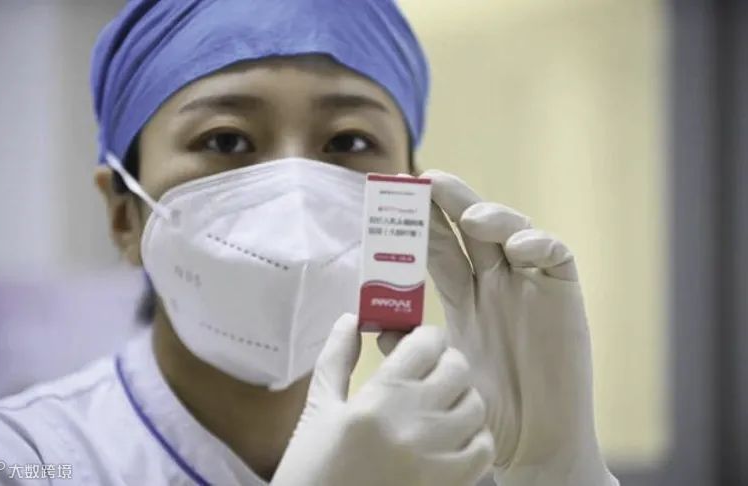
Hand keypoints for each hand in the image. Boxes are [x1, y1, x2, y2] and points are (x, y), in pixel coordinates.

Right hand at [272, 313, 493, 485]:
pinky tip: (450, 438)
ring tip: (436, 405)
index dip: (423, 336)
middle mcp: (415, 422)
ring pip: (475, 405)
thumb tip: (350, 320)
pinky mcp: (448, 485)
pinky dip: (472, 437)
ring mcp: (437, 457)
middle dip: (442, 362)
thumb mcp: (318, 409)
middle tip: (424, 371)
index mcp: (380, 397)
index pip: (426, 344)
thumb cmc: (311, 467)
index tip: (411, 344)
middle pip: (458, 368)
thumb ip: (335, 359)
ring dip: (458, 398)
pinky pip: (483, 448)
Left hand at [419, 170, 617, 485]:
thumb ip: (408, 346)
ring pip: (513, 230)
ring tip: (471, 217)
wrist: (533, 446)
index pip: (439, 246)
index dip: (420, 223)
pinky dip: (538, 243)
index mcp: (465, 296)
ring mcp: (529, 286)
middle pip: (472, 228)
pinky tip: (518, 247)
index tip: (393, 201)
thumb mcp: (439, 373)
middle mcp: (496, 283)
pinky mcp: (562, 295)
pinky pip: (556, 255)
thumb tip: (372, 323)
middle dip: (451, 202)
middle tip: (428, 182)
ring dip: (492, 216)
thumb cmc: (487, 412)